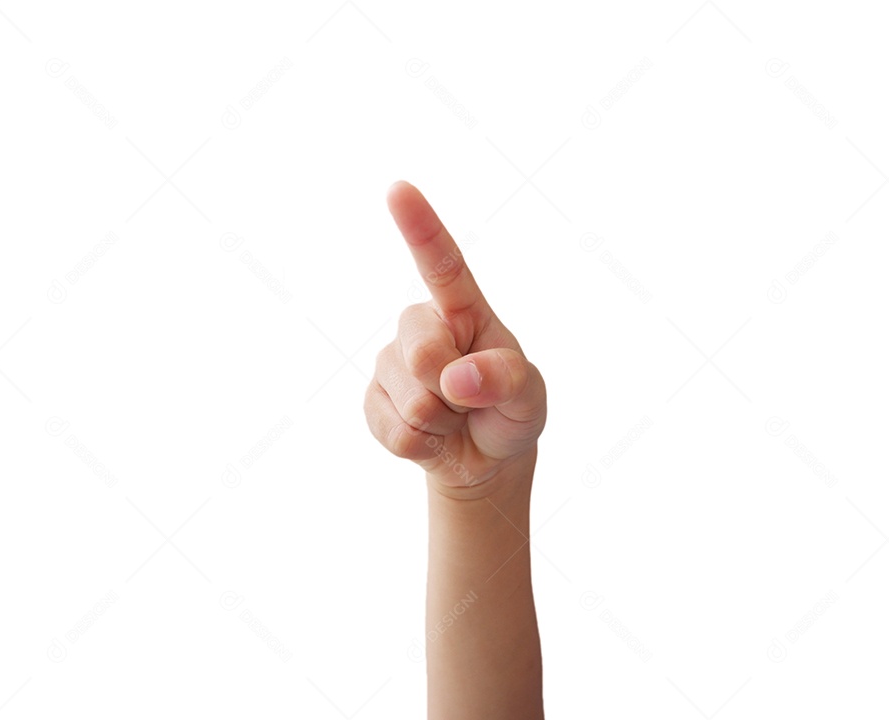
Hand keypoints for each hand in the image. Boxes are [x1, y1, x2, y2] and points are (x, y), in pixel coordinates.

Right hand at [364, 181, 546, 498]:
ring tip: (452, 419)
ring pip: (407, 400)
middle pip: (420, 352)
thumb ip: (505, 380)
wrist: (484, 458)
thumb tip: (455, 378)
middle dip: (449, 390)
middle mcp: (422, 327)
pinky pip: (392, 431)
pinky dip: (420, 445)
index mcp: (462, 310)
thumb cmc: (510, 411)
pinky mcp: (374, 400)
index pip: (441, 264)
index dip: (420, 226)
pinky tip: (430, 436)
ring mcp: (392, 362)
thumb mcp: (528, 396)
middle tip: (469, 401)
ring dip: (438, 424)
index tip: (398, 189)